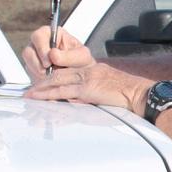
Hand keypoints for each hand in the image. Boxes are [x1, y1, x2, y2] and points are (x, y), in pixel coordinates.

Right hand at [22, 25, 92, 80]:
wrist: (83, 77)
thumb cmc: (83, 62)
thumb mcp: (82, 57)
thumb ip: (69, 55)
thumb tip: (52, 54)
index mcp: (52, 34)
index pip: (38, 36)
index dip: (41, 49)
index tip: (49, 61)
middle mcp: (40, 44)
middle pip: (28, 51)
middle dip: (38, 64)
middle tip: (48, 72)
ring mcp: (35, 56)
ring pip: (28, 63)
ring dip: (38, 72)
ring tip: (52, 77)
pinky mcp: (33, 69)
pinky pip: (30, 74)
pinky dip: (39, 79)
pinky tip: (49, 80)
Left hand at [24, 61, 154, 114]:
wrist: (141, 94)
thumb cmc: (133, 95)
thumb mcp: (112, 90)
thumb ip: (98, 93)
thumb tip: (86, 101)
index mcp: (95, 70)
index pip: (70, 72)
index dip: (55, 78)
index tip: (45, 84)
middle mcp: (89, 71)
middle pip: (60, 74)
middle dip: (43, 83)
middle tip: (31, 91)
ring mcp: (87, 79)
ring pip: (57, 82)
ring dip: (41, 89)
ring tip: (30, 96)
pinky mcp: (87, 89)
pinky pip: (63, 92)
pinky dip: (49, 95)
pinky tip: (40, 99)